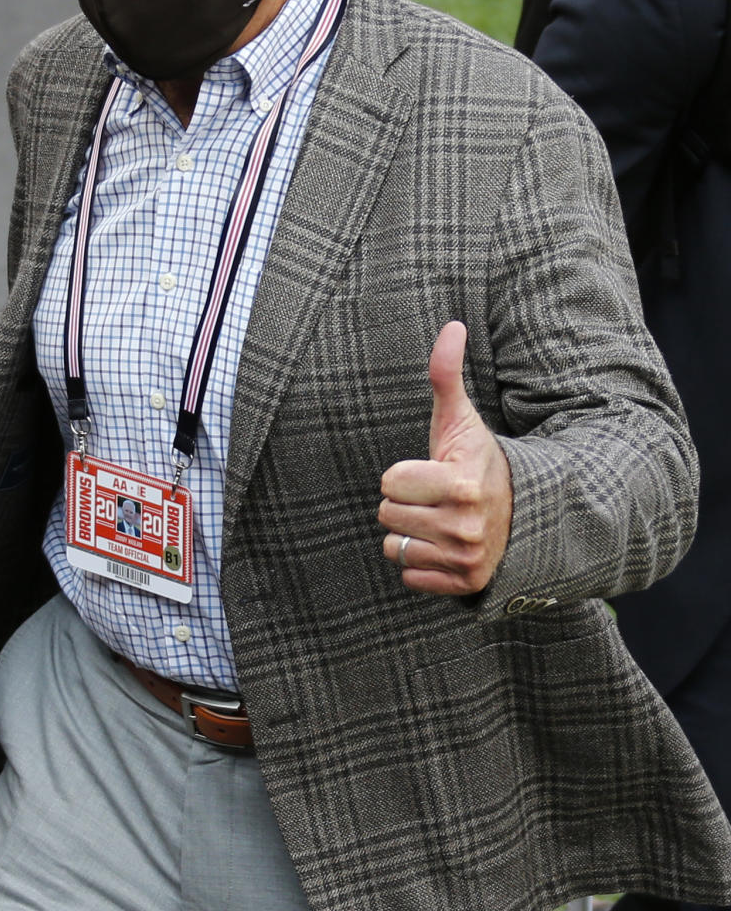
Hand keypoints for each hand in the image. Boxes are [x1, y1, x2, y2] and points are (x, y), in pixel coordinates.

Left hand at [379, 321, 512, 594]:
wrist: (523, 512)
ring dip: (411, 532)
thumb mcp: (460, 419)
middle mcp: (466, 527)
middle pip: (387, 514)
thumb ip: (446, 374)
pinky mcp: (464, 585)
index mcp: (462, 485)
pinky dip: (421, 562)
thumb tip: (452, 325)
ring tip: (440, 519)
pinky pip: (409, 575)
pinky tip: (444, 545)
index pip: (390, 482)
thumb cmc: (477, 460)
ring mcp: (467, 560)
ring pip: (395, 546)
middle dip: (406, 502)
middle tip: (435, 496)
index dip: (405, 473)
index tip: (433, 470)